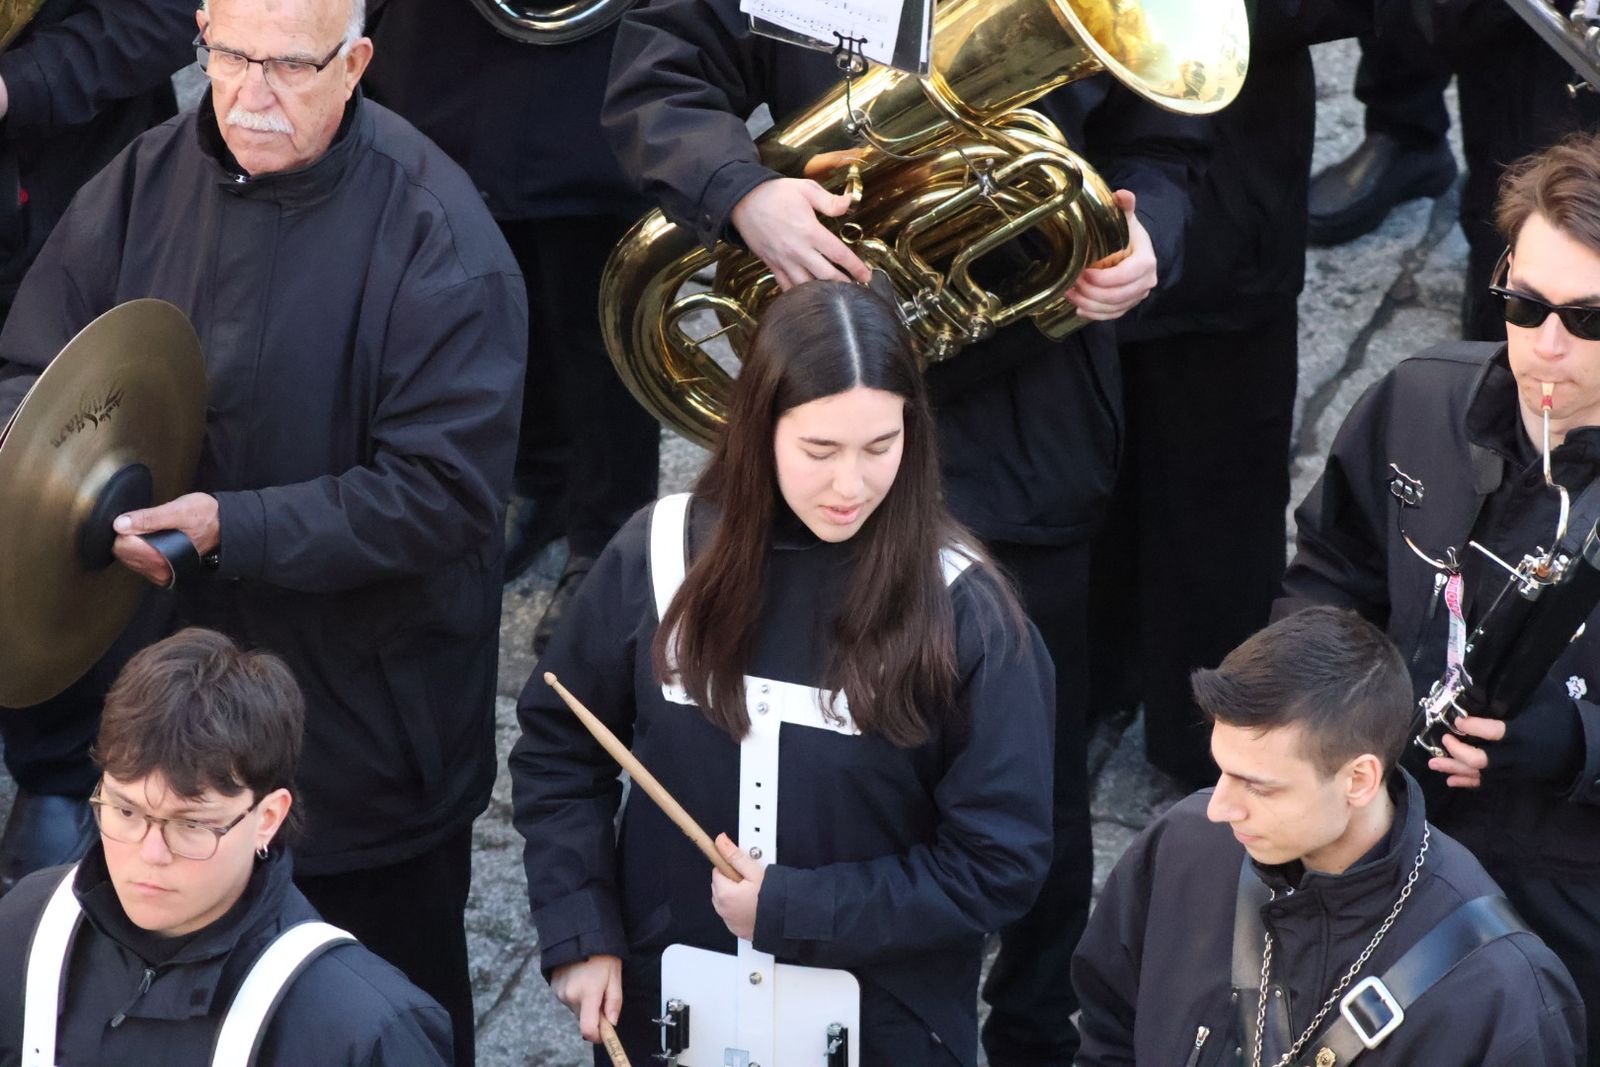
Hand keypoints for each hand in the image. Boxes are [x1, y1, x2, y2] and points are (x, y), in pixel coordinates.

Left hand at [110, 492, 219, 584]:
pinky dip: (140, 550)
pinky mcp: (161, 573)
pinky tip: (154, 541)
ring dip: (135, 543)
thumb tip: (120, 523)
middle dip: (130, 537)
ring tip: (154, 531)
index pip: (122, 545)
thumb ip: (148, 518)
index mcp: (160, 556)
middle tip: (151, 524)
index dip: (128, 528)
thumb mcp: (177, 510)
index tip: (142, 520)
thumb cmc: (204, 517)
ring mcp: (160, 573)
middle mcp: (159, 569)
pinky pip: (138, 562)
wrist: (224, 528)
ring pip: (128, 558)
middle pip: (123, 553)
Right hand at [550, 954, 622, 1043]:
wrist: (579, 934)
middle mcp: (570, 995)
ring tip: (590, 981)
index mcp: (588, 994)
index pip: (588, 1029)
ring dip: (584, 1003)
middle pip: (583, 1018)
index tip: (605, 1034)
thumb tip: (612, 1023)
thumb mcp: (615, 976)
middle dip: (593, 1014)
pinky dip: (574, 995)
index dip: (598, 1036)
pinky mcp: (554, 987)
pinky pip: (567, 999)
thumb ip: (614, 1002)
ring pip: (575, 1008)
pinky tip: (579, 978)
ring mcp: (559, 991)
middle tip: (602, 994)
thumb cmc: (602, 955)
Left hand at [710, 832, 765, 940]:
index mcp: (723, 892)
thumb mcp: (754, 871)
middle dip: (731, 880)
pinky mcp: (735, 928)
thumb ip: (735, 855)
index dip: (730, 866)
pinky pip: (730, 913)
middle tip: (750, 880)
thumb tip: (720, 841)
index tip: (741, 868)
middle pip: (719, 885)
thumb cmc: (771, 899)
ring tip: (752, 893)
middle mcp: (722, 908)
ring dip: (733, 894)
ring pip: (724, 900)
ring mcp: (728, 919)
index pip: (717, 870)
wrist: (783, 922)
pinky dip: (737, 908)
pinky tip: (751, 905)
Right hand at [729, 178, 870, 289]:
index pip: (838, 254)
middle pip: (826, 276)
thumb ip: (829, 201)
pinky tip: (809, 299)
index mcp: (809, 231)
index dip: (855, 267)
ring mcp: (783, 260)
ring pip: (806, 286)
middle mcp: (797, 250)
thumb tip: (849, 204)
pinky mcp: (772, 265)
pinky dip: (798, 295)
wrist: (742, 201)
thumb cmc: (775, 193)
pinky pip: (787, 286)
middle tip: (858, 292)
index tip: (867, 275)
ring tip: (837, 299)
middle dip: (844, 286)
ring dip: (823, 294)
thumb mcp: (806, 188)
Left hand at [1065, 189, 1156, 320]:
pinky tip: (1079, 309)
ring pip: (1113, 308)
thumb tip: (1122, 194)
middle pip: (1117, 296)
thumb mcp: (1127, 219)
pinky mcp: (1129, 305)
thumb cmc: (1129, 234)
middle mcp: (1146, 282)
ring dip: (1088, 304)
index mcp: (1146, 262)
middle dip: (1090, 293)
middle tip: (1070, 284)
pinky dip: (1094, 315)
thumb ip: (1125, 207)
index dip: (1102, 279)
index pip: (1124, 276)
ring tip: (1068, 294)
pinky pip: (1112, 316)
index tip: (1082, 272)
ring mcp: (1138, 296)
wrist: (1136, 248)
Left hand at [1427, 683, 1582, 787]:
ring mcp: (1514, 768)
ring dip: (1455, 769)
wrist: (1579, 748)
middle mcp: (1516, 754)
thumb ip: (1517, 682)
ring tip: (1432, 763)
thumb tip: (1494, 661)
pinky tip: (1450, 779)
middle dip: (1459, 751)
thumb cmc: (1557, 715)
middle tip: (1446, 737)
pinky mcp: (1513, 777)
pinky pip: (1487, 783)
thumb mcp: (1542, 694)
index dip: (1472, 727)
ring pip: (1480, 774)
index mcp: (1522, 731)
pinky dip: (1467, 782)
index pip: (1494, 732)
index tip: (1458, 719)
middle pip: (1483, 760)